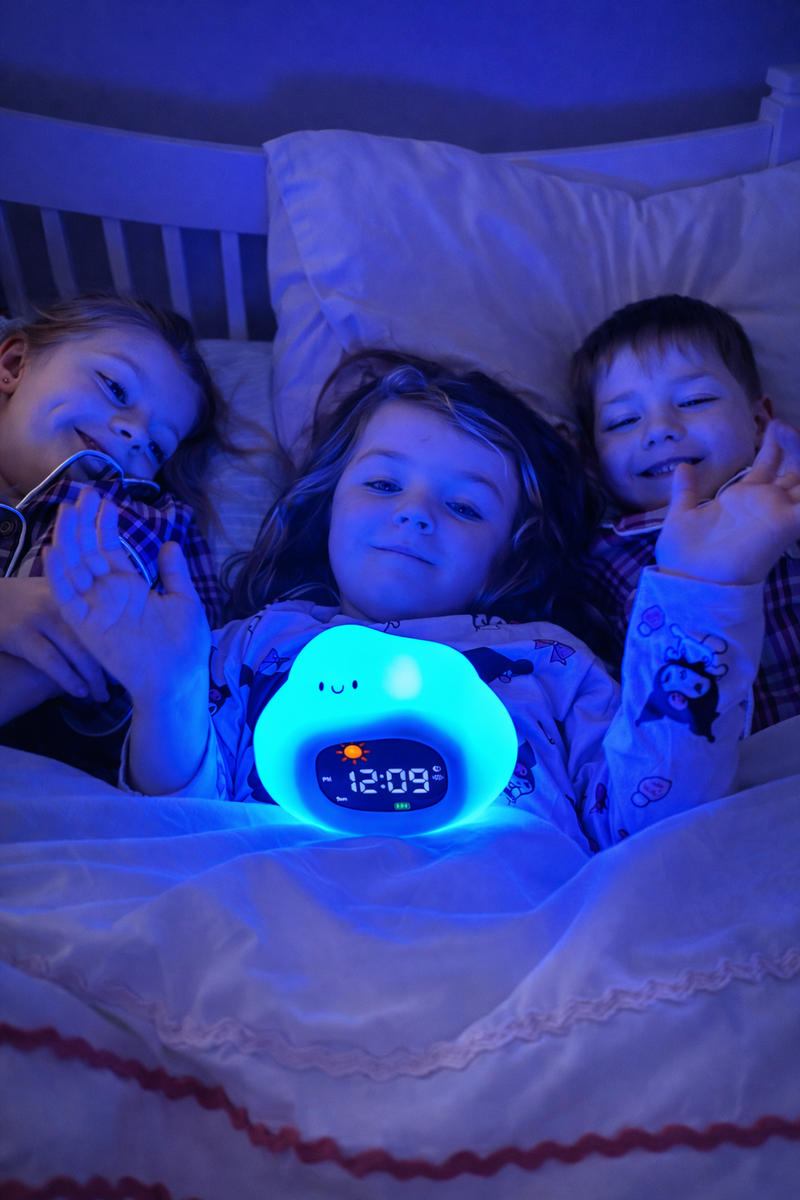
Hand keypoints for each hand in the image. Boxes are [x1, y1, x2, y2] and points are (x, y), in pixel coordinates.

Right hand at [0, 575, 108, 701]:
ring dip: (92, 678)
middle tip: (116, 686)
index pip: (103, 621)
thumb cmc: (19, 602)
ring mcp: (40, 618)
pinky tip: (80, 692)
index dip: (115, 644)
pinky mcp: (22, 634)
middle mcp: (60, 604)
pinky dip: (68, 679)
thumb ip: (73, 611)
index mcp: (71, 596)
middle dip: (107, 665)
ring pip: (77, 652)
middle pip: (93, 638)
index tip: (126, 662)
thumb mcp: (49, 597)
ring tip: (100, 697)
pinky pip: (51, 661)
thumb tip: (100, 639)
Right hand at [45, 487, 210, 703]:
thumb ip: (173, 573)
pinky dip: (59, 575)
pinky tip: (54, 550)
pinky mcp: (86, 625)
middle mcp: (108, 593)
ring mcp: (95, 607)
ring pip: (74, 567)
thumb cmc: (185, 645)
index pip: (109, 548)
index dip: (104, 525)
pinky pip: (68, 597)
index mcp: (129, 586)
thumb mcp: (184, 600)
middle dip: (84, 523)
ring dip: (69, 539)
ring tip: (68, 510)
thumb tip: (170, 543)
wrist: (179, 678)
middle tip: (83, 494)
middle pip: (88, 551)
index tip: (104, 500)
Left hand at [656, 421, 799, 584]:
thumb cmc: (683, 557)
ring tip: (787, 429)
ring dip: (799, 454)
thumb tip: (683, 466)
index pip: (769, 465)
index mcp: (743, 498)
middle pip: (793, 469)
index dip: (775, 445)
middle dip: (794, 444)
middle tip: (781, 423)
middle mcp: (766, 504)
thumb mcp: (681, 516)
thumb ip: (686, 492)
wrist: (688, 583)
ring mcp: (778, 513)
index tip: (772, 423)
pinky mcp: (786, 525)